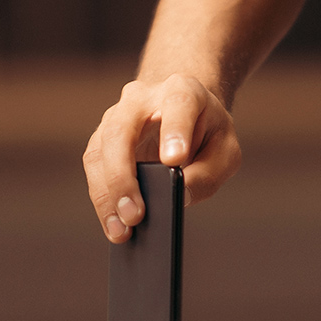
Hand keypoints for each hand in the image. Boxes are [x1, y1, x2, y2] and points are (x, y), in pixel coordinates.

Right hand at [84, 74, 240, 242]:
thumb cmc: (208, 132)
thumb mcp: (225, 151)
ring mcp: (116, 116)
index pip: (178, 103)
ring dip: (107, 194)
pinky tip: (114, 225)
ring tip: (121, 230)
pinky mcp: (102, 138)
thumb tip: (180, 196)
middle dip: (124, 175)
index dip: (174, 130)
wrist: (185, 113)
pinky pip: (94, 167)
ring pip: (100, 150)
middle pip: (122, 129)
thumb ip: (209, 172)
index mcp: (182, 90)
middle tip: (136, 214)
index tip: (174, 160)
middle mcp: (142, 98)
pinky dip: (102, 198)